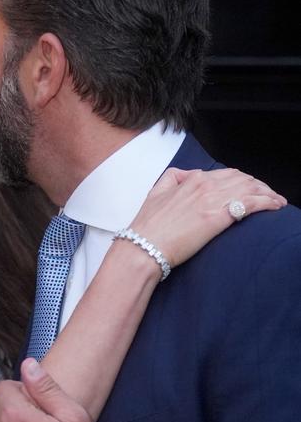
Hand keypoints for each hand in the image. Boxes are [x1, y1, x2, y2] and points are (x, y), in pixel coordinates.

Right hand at [129, 167, 285, 267]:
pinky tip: (276, 205)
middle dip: (258, 186)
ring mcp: (213, 200)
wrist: (144, 247)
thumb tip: (184, 175)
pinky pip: (252, 203)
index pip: (225, 174)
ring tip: (277, 201)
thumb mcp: (155, 193)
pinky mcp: (220, 217)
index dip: (242, 181)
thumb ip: (172, 178)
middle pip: (242, 179)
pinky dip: (268, 201)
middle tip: (267, 196)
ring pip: (251, 188)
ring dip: (267, 193)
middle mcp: (205, 185)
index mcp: (191, 179)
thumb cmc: (147, 227)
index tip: (249, 189)